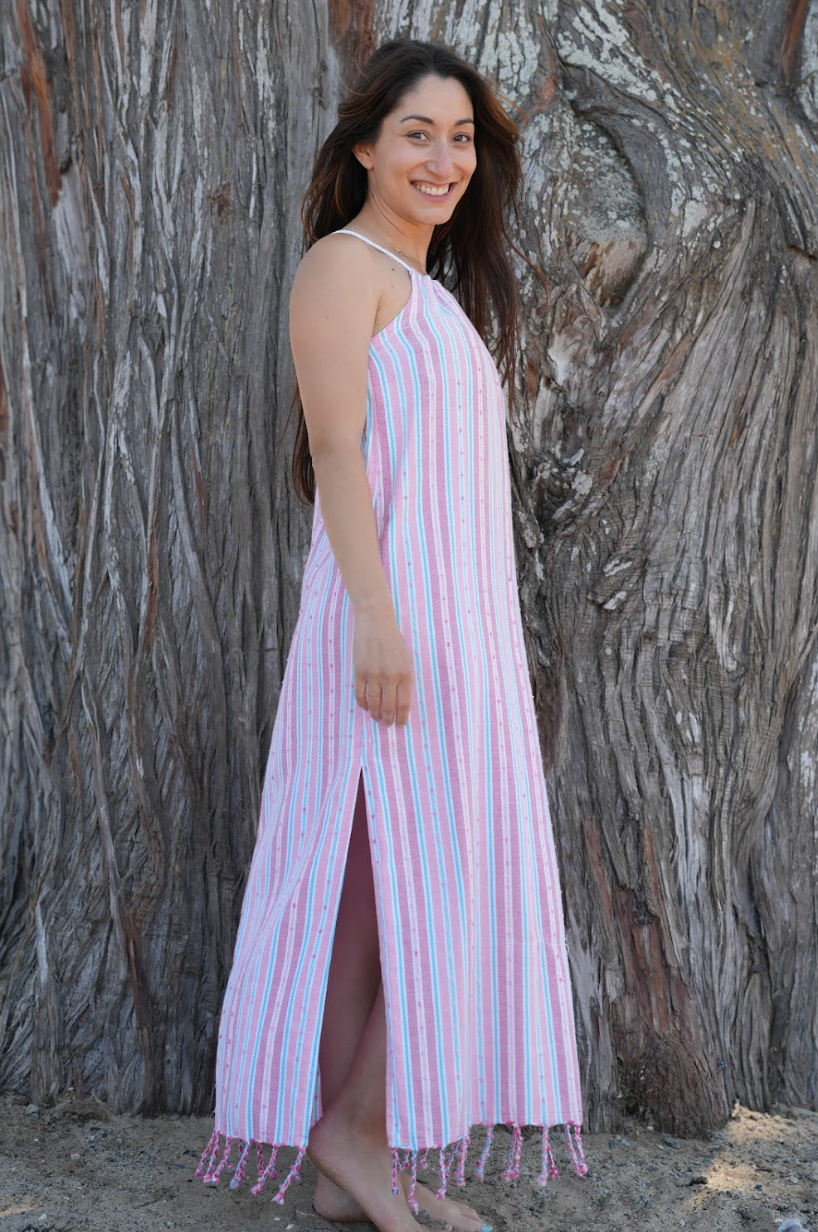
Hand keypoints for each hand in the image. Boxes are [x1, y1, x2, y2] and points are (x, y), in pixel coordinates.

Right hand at [352, 610, 413, 726]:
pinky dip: (363, 705)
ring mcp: (373, 675)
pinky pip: (360, 695)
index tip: (400, 724)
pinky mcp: (359, 671)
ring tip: (377, 718)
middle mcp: (390, 676)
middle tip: (387, 724)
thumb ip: (404, 679)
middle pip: (388, 707)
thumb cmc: (393, 641)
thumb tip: (401, 702)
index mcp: (405, 674)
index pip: (404, 704)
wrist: (376, 622)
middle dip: (388, 720)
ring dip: (375, 714)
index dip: (402, 718)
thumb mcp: (406, 659)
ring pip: (374, 704)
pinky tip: (366, 707)